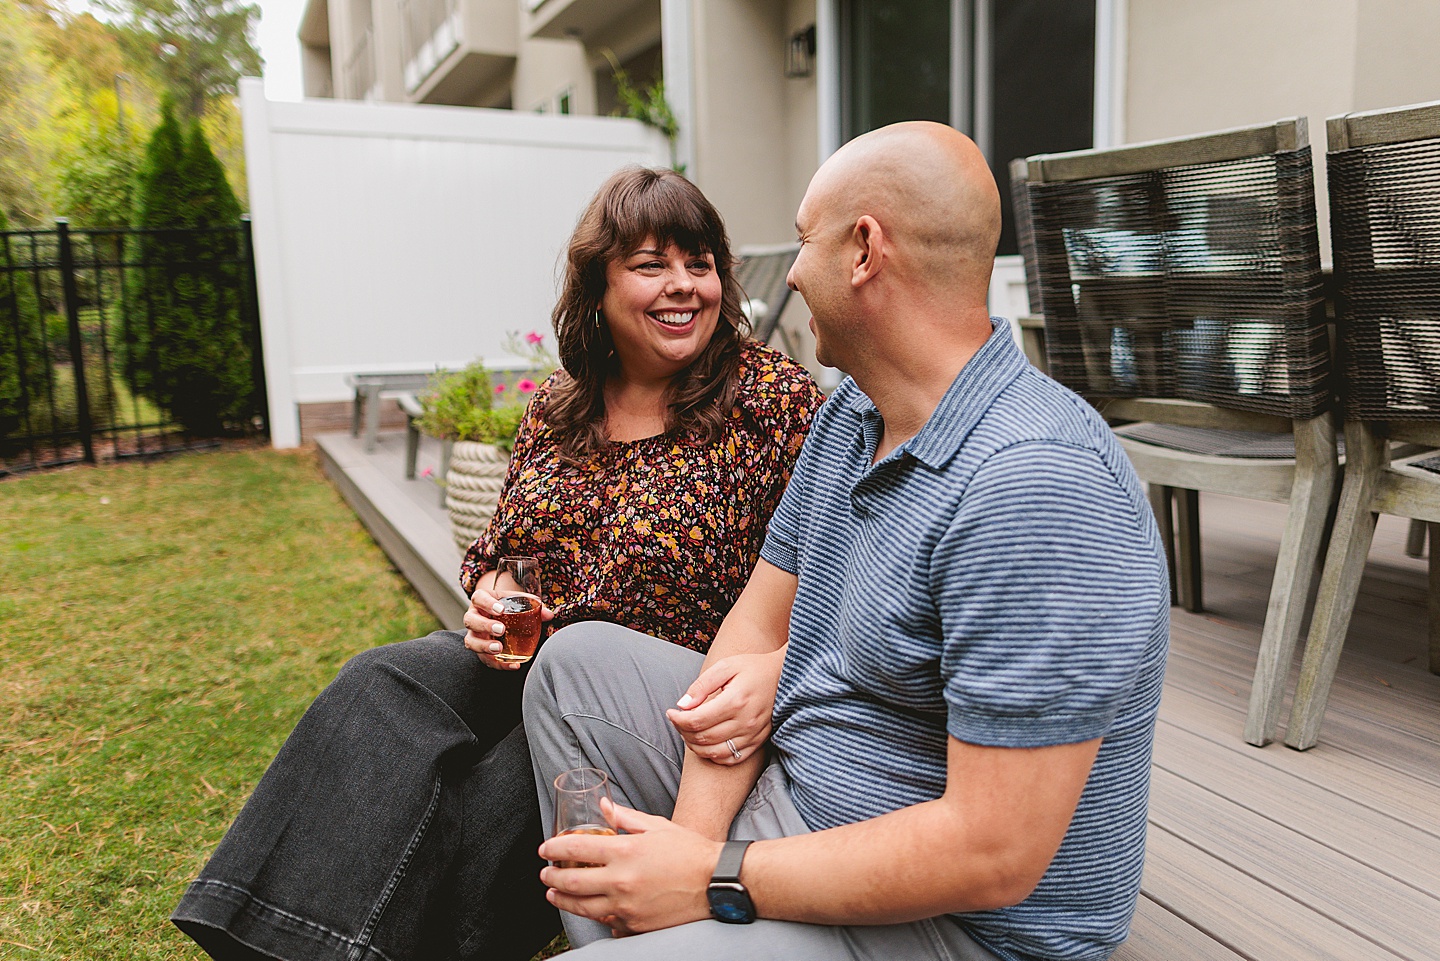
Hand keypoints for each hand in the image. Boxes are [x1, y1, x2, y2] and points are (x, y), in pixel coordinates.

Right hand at [462, 580, 553, 669]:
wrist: (498, 617)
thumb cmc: (507, 607)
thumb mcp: (517, 602)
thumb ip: (532, 605)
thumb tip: (549, 615)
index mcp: (481, 600)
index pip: (478, 598)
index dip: (486, 603)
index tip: (501, 609)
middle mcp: (474, 617)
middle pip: (471, 620)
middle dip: (484, 626)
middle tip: (501, 630)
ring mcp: (474, 635)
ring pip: (471, 642)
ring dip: (484, 646)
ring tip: (499, 649)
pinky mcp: (480, 651)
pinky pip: (485, 659)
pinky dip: (498, 664)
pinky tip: (512, 664)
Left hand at [539, 799, 721, 935]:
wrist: (715, 883)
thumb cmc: (689, 851)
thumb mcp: (656, 826)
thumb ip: (625, 818)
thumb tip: (603, 807)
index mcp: (625, 851)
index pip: (576, 849)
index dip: (554, 848)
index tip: (544, 849)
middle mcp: (621, 881)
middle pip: (571, 881)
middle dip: (552, 877)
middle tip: (544, 873)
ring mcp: (626, 907)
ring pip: (582, 906)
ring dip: (562, 899)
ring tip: (553, 893)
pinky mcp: (634, 925)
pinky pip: (604, 922)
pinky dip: (592, 914)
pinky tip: (586, 908)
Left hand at [666, 648, 783, 763]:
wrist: (784, 676)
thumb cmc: (753, 668)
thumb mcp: (726, 666)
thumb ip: (702, 685)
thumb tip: (682, 705)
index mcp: (736, 701)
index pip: (697, 720)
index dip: (678, 719)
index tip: (670, 712)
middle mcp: (746, 722)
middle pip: (703, 738)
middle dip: (683, 731)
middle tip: (677, 720)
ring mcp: (753, 735)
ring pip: (715, 752)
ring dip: (695, 746)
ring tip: (689, 732)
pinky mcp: (759, 742)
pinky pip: (732, 758)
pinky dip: (714, 756)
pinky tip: (707, 743)